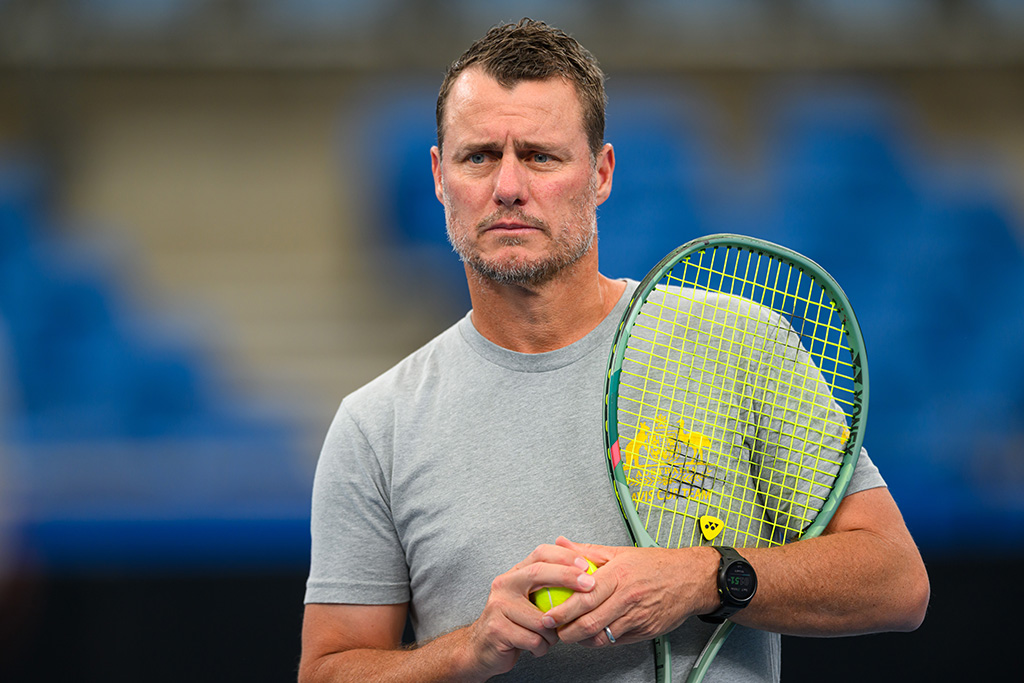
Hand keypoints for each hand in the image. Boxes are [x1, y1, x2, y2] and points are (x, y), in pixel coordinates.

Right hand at [460, 543, 598, 678]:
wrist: (482, 649)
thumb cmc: (514, 623)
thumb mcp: (529, 599)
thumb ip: (549, 584)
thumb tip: (582, 567)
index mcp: (514, 574)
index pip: (540, 554)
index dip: (565, 556)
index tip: (587, 566)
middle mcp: (504, 585)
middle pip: (538, 573)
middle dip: (568, 577)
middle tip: (590, 586)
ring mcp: (498, 606)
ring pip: (541, 617)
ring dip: (554, 633)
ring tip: (549, 638)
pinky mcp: (497, 629)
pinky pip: (533, 639)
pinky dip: (541, 647)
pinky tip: (536, 647)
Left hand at [541, 537, 718, 647]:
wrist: (691, 578)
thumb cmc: (657, 564)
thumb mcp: (620, 551)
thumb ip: (587, 551)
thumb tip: (562, 544)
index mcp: (619, 575)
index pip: (584, 597)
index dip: (563, 611)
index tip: (549, 615)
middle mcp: (628, 598)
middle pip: (590, 622)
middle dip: (567, 631)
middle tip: (555, 629)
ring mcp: (637, 617)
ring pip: (602, 636)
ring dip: (582, 639)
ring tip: (570, 633)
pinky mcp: (644, 631)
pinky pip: (617, 641)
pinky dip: (600, 640)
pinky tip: (592, 634)